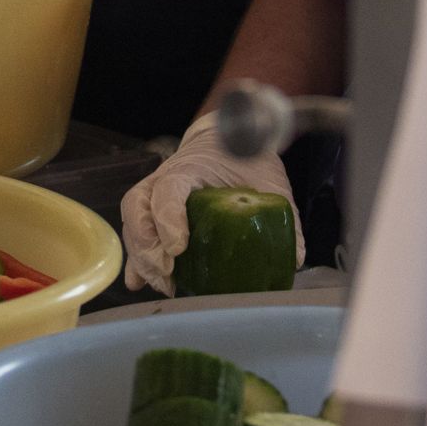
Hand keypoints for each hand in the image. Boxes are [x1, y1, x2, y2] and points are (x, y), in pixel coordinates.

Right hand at [120, 137, 290, 294]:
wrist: (228, 140)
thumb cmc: (245, 159)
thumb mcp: (268, 180)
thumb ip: (283, 215)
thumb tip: (293, 258)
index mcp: (190, 167)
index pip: (168, 189)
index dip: (168, 219)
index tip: (179, 248)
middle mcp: (163, 180)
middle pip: (138, 209)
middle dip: (148, 246)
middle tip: (170, 273)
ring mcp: (154, 196)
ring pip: (132, 224)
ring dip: (142, 258)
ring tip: (164, 285)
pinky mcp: (153, 213)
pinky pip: (136, 236)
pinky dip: (137, 261)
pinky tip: (140, 284)